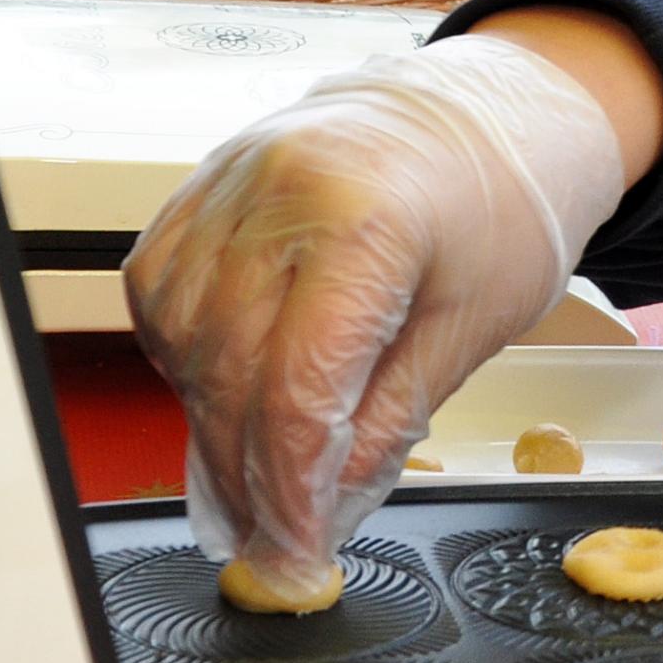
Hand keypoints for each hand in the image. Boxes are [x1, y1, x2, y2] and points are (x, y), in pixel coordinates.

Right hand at [124, 33, 629, 600]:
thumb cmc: (500, 207)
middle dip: (244, 476)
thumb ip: (390, 420)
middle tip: (268, 540)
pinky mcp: (205, 182)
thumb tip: (326, 505)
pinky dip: (182, 351)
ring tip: (250, 474)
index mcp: (363, 223)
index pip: (294, 390)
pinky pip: (161, 287)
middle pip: (227, 372)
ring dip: (207, 420)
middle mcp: (280, 191)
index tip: (297, 549)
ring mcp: (231, 179)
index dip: (289, 490)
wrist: (488, 112)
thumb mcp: (472, 327)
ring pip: (180, 336)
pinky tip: (223, 387)